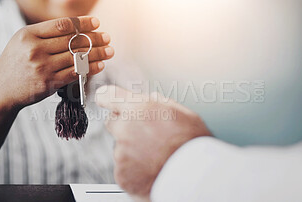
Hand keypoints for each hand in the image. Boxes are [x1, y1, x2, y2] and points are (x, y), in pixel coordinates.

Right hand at [0, 16, 113, 110]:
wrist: (1, 90)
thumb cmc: (15, 64)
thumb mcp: (22, 42)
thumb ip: (45, 34)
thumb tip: (77, 29)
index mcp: (29, 35)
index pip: (62, 25)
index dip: (83, 23)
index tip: (97, 23)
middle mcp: (35, 49)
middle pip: (73, 41)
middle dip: (95, 38)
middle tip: (107, 37)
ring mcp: (42, 67)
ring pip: (77, 57)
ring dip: (97, 53)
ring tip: (109, 51)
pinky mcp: (49, 83)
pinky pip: (75, 73)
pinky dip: (90, 68)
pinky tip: (100, 65)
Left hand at [95, 85, 211, 200]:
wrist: (195, 177)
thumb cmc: (192, 144)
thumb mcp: (181, 112)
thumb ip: (158, 103)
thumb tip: (148, 99)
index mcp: (139, 109)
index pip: (107, 96)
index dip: (107, 98)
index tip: (106, 99)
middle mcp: (125, 129)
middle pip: (112, 122)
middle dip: (124, 127)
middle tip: (146, 136)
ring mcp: (121, 153)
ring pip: (120, 148)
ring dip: (132, 150)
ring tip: (155, 156)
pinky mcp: (121, 174)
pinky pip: (123, 168)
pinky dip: (134, 169)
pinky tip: (151, 169)